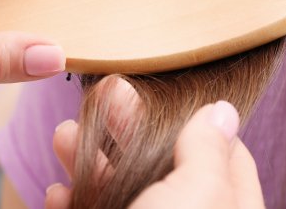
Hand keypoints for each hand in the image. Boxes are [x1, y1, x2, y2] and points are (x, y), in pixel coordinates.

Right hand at [44, 98, 264, 208]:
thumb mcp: (197, 196)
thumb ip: (208, 152)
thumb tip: (223, 111)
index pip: (228, 157)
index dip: (195, 119)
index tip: (161, 87)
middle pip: (165, 168)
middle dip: (127, 130)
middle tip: (102, 94)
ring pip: (122, 192)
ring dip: (88, 162)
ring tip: (63, 135)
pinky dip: (73, 203)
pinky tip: (57, 191)